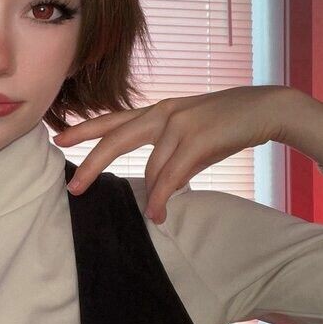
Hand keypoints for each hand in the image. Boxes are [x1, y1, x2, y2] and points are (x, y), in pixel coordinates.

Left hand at [53, 85, 288, 222]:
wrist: (264, 108)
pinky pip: (171, 175)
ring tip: (151, 215)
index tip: (58, 139)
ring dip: (150, 196)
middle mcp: (162, 113)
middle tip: (73, 188)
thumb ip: (169, 156)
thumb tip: (158, 187)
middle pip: (115, 139)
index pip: (113, 119)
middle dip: (92, 164)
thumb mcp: (191, 135)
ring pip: (151, 167)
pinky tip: (158, 213)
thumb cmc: (226, 124)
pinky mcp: (196, 139)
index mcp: (158, 111)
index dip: (85, 129)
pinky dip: (162, 197)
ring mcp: (179, 123)